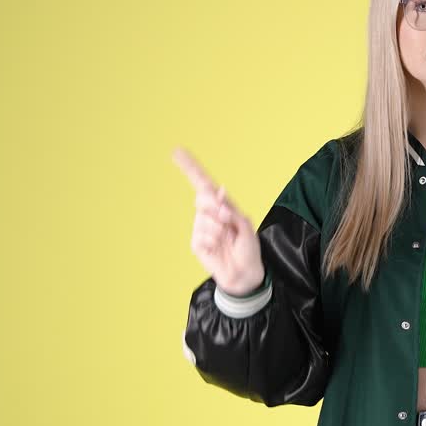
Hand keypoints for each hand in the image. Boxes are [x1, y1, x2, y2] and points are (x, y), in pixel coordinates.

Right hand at [172, 146, 265, 295]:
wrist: (244, 273)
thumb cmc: (248, 248)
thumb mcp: (246, 226)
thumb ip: (232, 209)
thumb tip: (219, 192)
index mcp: (221, 205)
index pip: (203, 183)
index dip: (191, 167)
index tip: (177, 152)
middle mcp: (209, 213)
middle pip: (202, 198)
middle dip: (215, 207)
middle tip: (227, 220)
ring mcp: (201, 228)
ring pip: (203, 219)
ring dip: (219, 229)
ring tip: (227, 239)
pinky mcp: (196, 243)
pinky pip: (201, 236)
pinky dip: (212, 242)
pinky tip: (218, 248)